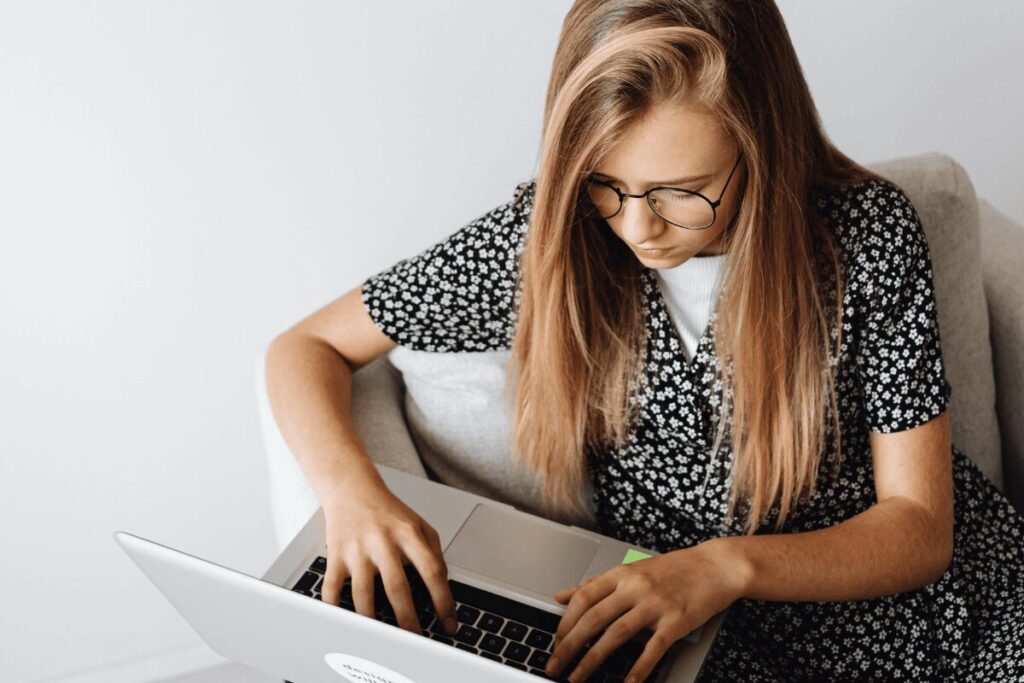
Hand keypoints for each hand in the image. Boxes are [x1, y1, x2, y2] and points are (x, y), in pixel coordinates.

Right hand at [319, 477, 458, 636]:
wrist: (351, 488)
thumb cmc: (388, 510)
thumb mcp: (419, 524)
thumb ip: (434, 553)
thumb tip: (444, 586)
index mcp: (408, 533)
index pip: (431, 570)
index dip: (443, 600)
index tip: (448, 623)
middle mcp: (382, 540)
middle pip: (397, 586)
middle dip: (408, 619)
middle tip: (416, 639)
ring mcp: (357, 549)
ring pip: (363, 593)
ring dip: (373, 620)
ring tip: (383, 638)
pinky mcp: (335, 556)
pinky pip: (332, 589)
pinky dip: (336, 610)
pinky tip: (346, 623)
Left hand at [546, 540, 744, 682]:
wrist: (717, 566)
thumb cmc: (674, 570)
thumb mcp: (632, 570)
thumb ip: (595, 584)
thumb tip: (561, 596)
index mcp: (622, 574)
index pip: (583, 598)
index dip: (565, 622)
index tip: (554, 642)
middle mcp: (635, 587)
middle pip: (594, 619)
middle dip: (569, 646)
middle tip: (554, 666)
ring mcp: (656, 604)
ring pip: (616, 635)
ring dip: (592, 659)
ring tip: (577, 677)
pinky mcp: (676, 622)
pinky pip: (652, 649)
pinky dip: (637, 669)